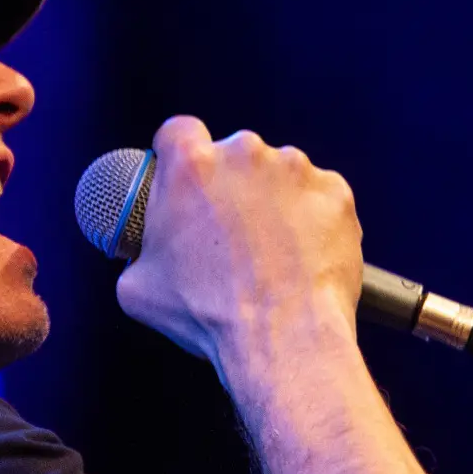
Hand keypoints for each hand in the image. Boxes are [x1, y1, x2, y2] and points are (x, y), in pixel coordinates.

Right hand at [114, 116, 362, 377]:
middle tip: (230, 232)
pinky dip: (311, 219)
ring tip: (272, 253)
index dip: (178, 154)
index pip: (177, 133)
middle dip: (230, 186)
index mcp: (190, 166)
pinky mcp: (335, 191)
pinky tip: (302, 256)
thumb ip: (137, 251)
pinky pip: (317, 196)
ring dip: (273, 202)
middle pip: (232, 155)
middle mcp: (243, 152)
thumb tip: (139, 252)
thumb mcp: (137, 287)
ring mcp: (295, 168)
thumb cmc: (207, 316)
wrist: (283, 340)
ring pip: (278, 175)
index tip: (185, 179)